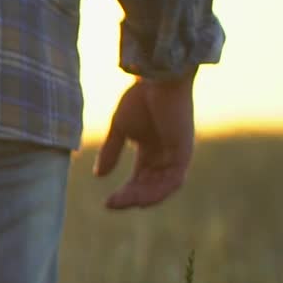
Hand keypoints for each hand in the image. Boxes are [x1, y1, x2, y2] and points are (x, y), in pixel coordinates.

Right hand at [94, 73, 196, 209]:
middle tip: (110, 204)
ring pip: (161, 187)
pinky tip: (141, 199)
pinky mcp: (183, 151)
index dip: (125, 193)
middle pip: (150, 187)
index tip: (106, 203)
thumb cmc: (140, 97)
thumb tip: (99, 176)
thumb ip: (111, 152)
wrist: (157, 78)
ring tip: (121, 202)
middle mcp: (166, 156)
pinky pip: (173, 180)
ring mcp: (177, 155)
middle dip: (130, 197)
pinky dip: (158, 192)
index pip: (140, 180)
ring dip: (142, 198)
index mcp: (152, 151)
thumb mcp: (119, 128)